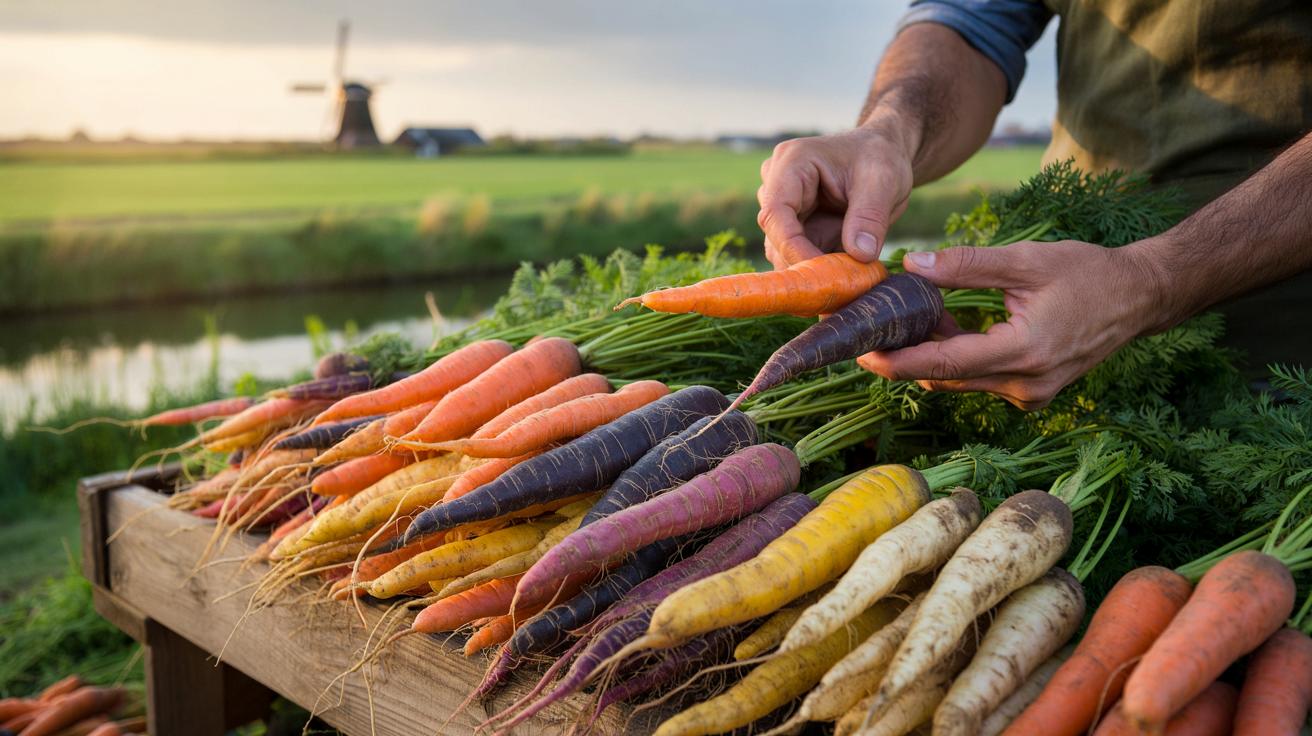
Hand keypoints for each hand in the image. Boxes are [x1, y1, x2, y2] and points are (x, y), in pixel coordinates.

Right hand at [757, 126, 914, 269]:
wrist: (882, 155)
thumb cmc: (880, 157)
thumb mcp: (883, 180)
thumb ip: (869, 216)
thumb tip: (860, 255)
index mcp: (792, 162)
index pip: (776, 213)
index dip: (792, 248)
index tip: (820, 275)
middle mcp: (778, 185)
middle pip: (776, 237)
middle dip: (805, 265)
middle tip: (840, 289)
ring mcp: (784, 208)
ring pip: (784, 252)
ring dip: (814, 272)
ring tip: (848, 283)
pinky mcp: (795, 228)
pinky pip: (799, 257)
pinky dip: (821, 272)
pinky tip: (845, 278)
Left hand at [856, 240, 1165, 409]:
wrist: (1138, 298)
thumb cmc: (1086, 273)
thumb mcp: (1025, 261)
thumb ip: (966, 265)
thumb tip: (911, 264)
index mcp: (1023, 352)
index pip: (943, 364)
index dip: (897, 361)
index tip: (861, 352)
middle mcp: (1024, 385)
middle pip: (944, 377)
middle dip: (903, 357)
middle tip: (867, 332)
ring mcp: (1029, 395)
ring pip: (959, 380)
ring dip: (929, 355)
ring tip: (901, 322)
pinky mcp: (1031, 394)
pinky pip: (979, 380)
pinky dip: (956, 358)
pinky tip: (942, 327)